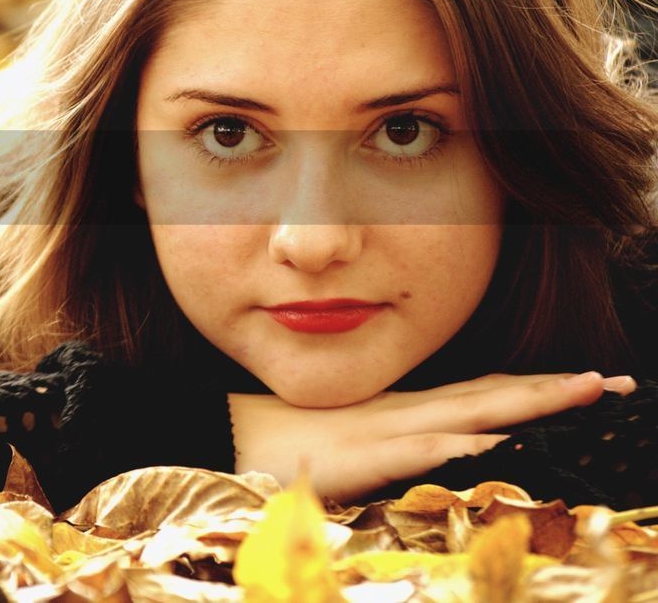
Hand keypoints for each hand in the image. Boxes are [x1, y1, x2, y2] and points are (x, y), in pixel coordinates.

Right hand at [228, 371, 635, 503]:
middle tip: (616, 381)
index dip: (533, 388)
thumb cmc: (277, 442)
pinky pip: (418, 449)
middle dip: (555, 390)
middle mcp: (404, 414)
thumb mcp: (342, 443)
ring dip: (527, 402)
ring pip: (470, 412)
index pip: (481, 395)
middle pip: (492, 396)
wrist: (222, 434)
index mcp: (402, 411)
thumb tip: (437, 444)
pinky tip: (493, 440)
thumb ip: (384, 445)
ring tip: (580, 391)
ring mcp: (384, 431)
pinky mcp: (361, 456)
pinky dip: (459, 443)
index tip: (587, 381)